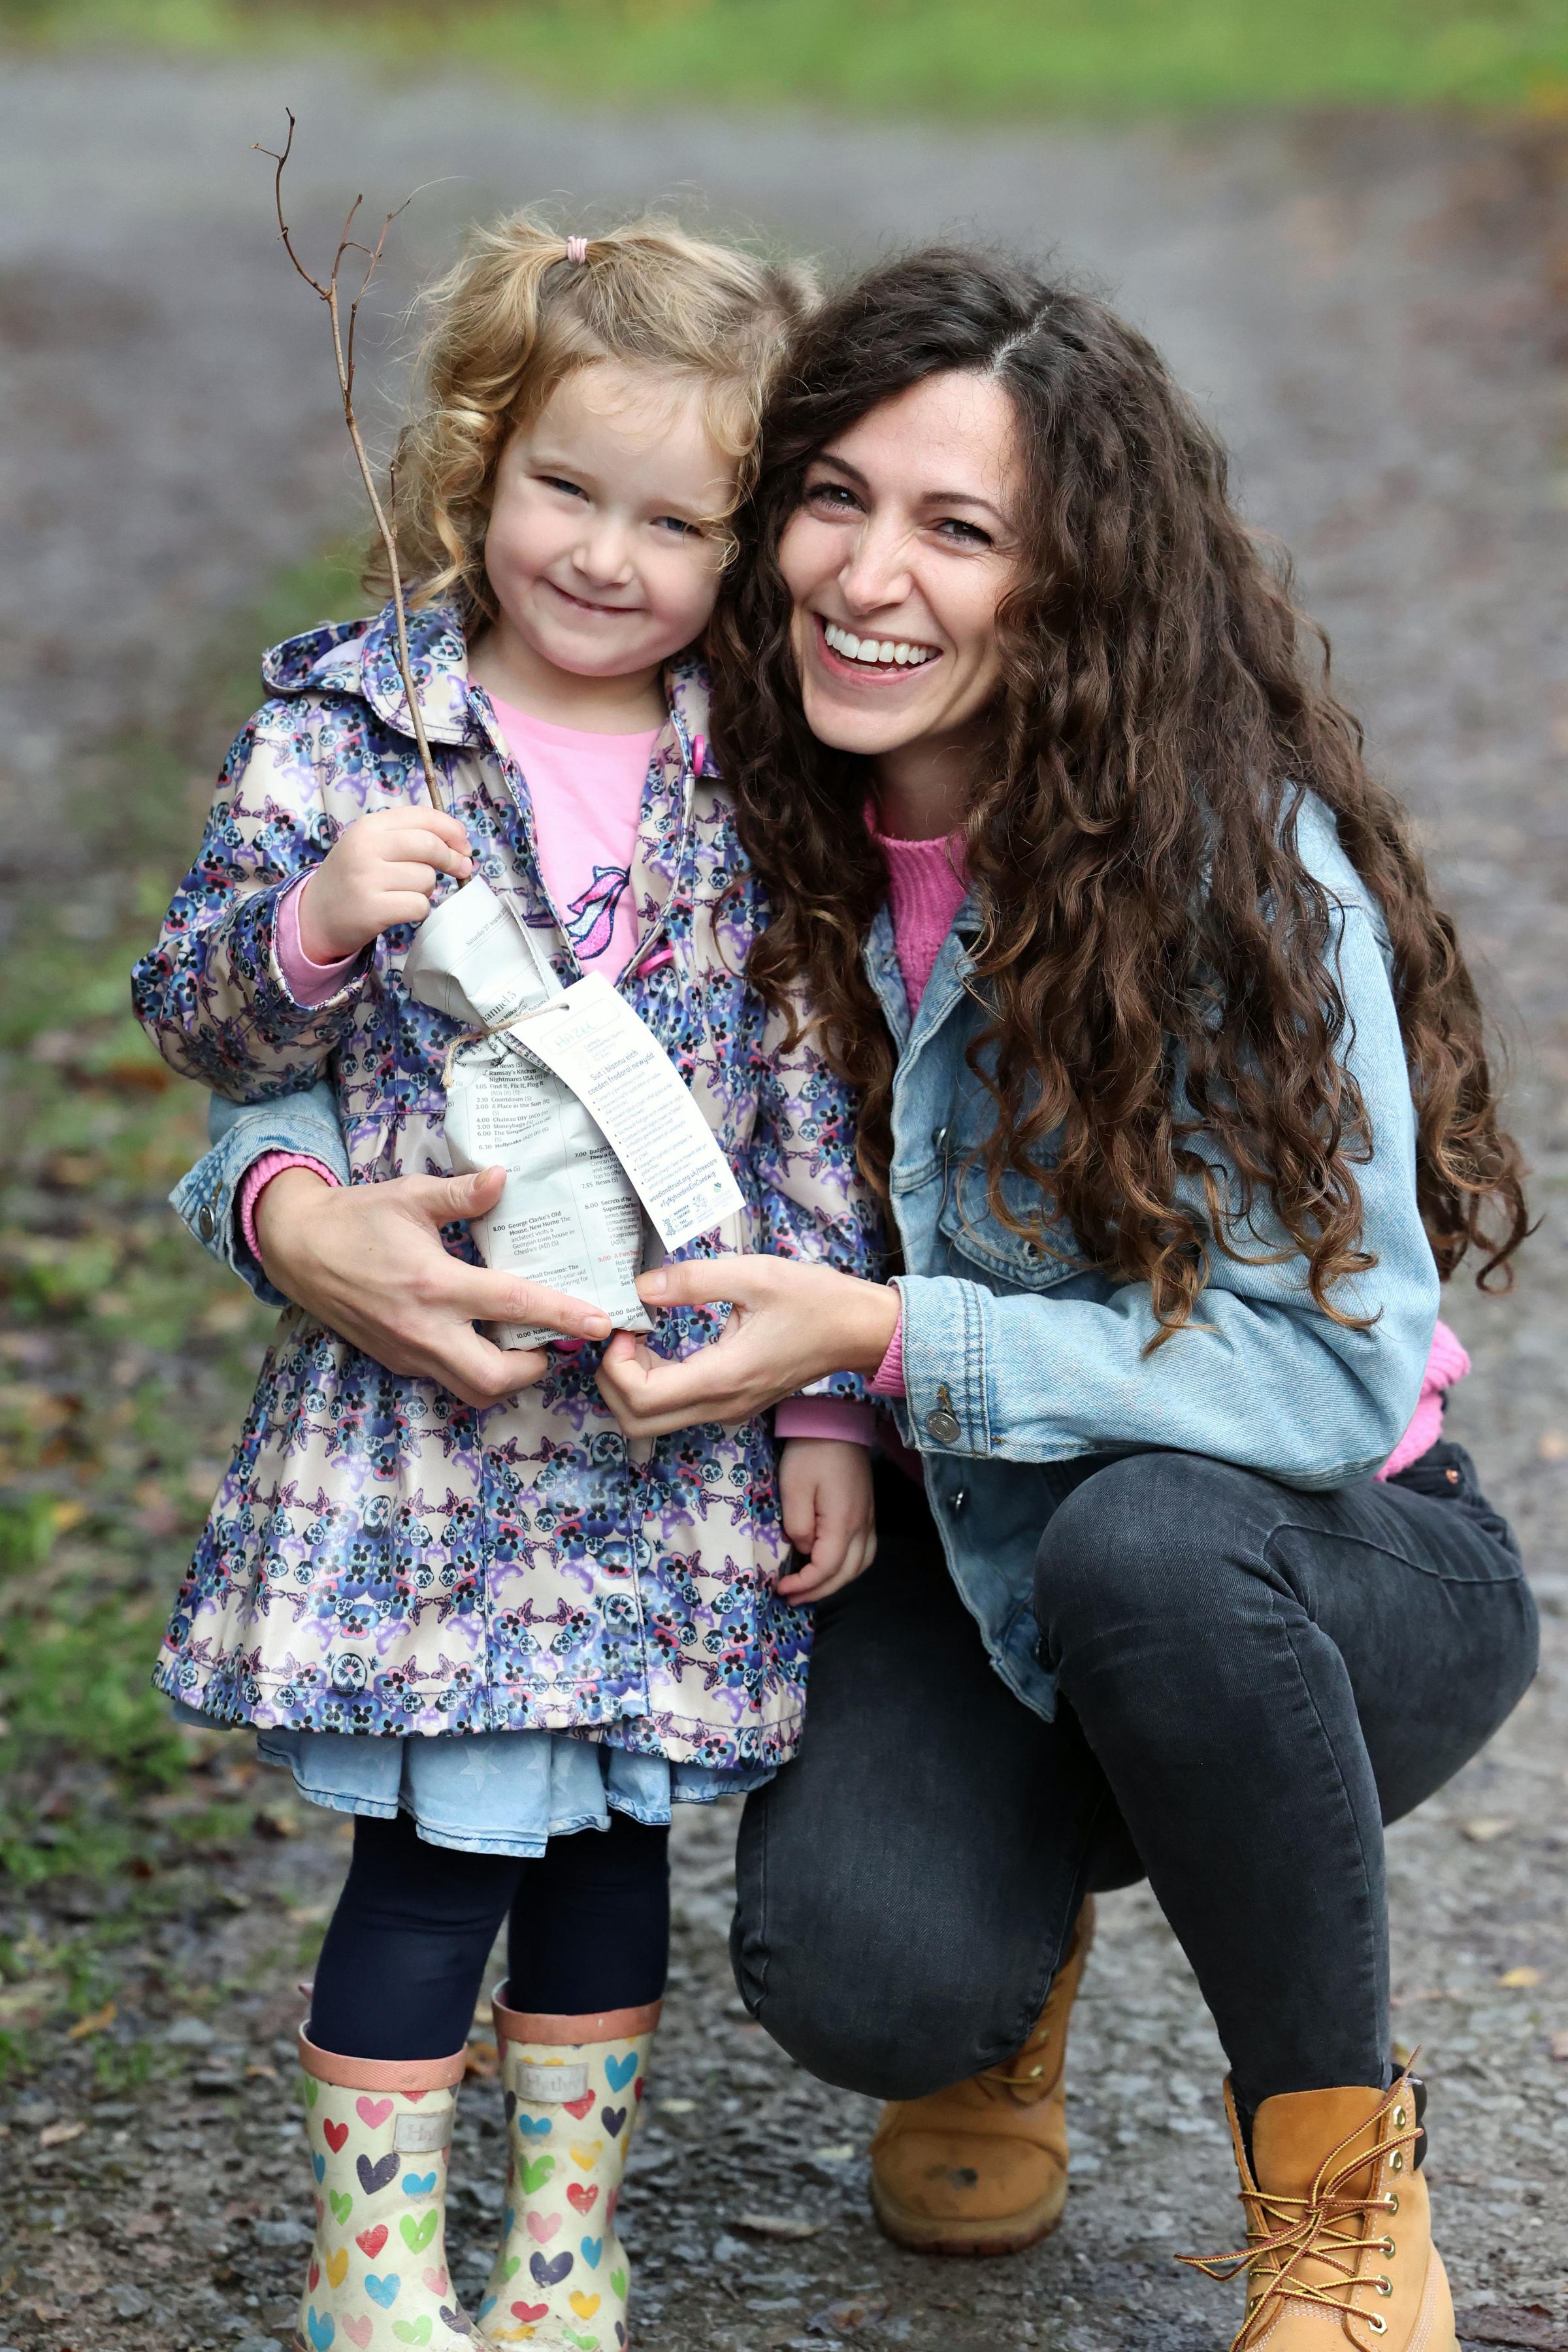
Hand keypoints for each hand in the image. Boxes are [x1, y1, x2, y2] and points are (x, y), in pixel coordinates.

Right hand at [252, 1165, 610, 1408]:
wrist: (297, 1248)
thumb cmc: (358, 1218)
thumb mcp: (410, 1196)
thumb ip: (462, 1194)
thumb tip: (503, 1177)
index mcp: (434, 1285)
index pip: (513, 1305)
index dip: (562, 1315)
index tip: (600, 1321)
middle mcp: (424, 1329)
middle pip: (496, 1377)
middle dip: (536, 1367)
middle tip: (553, 1340)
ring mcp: (408, 1353)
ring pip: (471, 1389)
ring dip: (506, 1374)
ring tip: (523, 1341)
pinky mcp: (397, 1361)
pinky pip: (446, 1378)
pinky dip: (474, 1367)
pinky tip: (483, 1336)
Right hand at [297, 806, 473, 962]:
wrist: (315, 914)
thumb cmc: (353, 877)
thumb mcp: (372, 845)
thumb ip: (410, 837)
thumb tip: (461, 846)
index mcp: (370, 826)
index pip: (423, 817)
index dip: (452, 830)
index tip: (464, 844)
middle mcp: (367, 847)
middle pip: (430, 846)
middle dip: (452, 859)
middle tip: (461, 869)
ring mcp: (368, 878)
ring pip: (426, 879)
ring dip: (426, 889)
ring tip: (403, 892)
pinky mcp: (372, 909)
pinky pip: (419, 905)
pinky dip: (418, 910)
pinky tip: (399, 909)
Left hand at [595, 1256, 899, 1437]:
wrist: (859, 1331)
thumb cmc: (814, 1300)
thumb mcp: (754, 1275)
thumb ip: (693, 1280)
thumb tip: (641, 1287)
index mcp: (723, 1376)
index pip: (641, 1398)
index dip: (616, 1365)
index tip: (627, 1326)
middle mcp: (721, 1406)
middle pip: (636, 1422)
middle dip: (613, 1381)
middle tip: (624, 1335)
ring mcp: (727, 1412)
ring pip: (652, 1422)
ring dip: (632, 1385)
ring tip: (642, 1338)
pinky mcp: (731, 1406)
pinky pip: (676, 1412)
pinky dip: (653, 1387)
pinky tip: (662, 1348)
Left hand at [776, 1438, 876, 1602]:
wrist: (836, 1422)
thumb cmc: (810, 1453)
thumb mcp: (793, 1488)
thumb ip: (797, 1526)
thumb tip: (802, 1548)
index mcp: (843, 1523)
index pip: (827, 1569)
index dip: (804, 1584)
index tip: (781, 1587)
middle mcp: (862, 1526)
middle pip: (847, 1574)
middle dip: (819, 1591)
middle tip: (793, 1597)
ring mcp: (869, 1518)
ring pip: (861, 1565)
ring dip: (837, 1582)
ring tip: (812, 1587)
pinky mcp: (868, 1511)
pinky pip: (865, 1550)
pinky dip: (849, 1566)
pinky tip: (832, 1566)